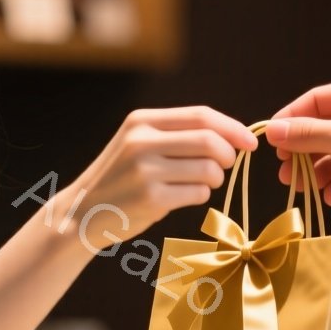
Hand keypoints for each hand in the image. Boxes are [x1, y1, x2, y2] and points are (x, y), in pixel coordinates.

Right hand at [60, 108, 257, 251]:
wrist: (80, 213)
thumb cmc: (121, 179)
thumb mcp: (138, 144)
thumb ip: (175, 135)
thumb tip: (232, 137)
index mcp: (141, 121)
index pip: (201, 115)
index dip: (232, 128)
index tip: (250, 142)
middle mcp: (142, 141)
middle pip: (209, 140)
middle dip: (228, 155)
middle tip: (225, 166)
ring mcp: (145, 170)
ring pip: (208, 169)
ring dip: (215, 178)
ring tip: (202, 183)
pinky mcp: (150, 198)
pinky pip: (198, 193)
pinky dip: (201, 195)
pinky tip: (182, 197)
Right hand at [266, 73, 330, 224]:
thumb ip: (308, 134)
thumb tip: (273, 130)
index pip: (316, 101)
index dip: (291, 120)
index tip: (271, 140)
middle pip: (322, 131)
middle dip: (303, 152)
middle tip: (285, 172)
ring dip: (317, 173)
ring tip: (303, 188)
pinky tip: (330, 197)